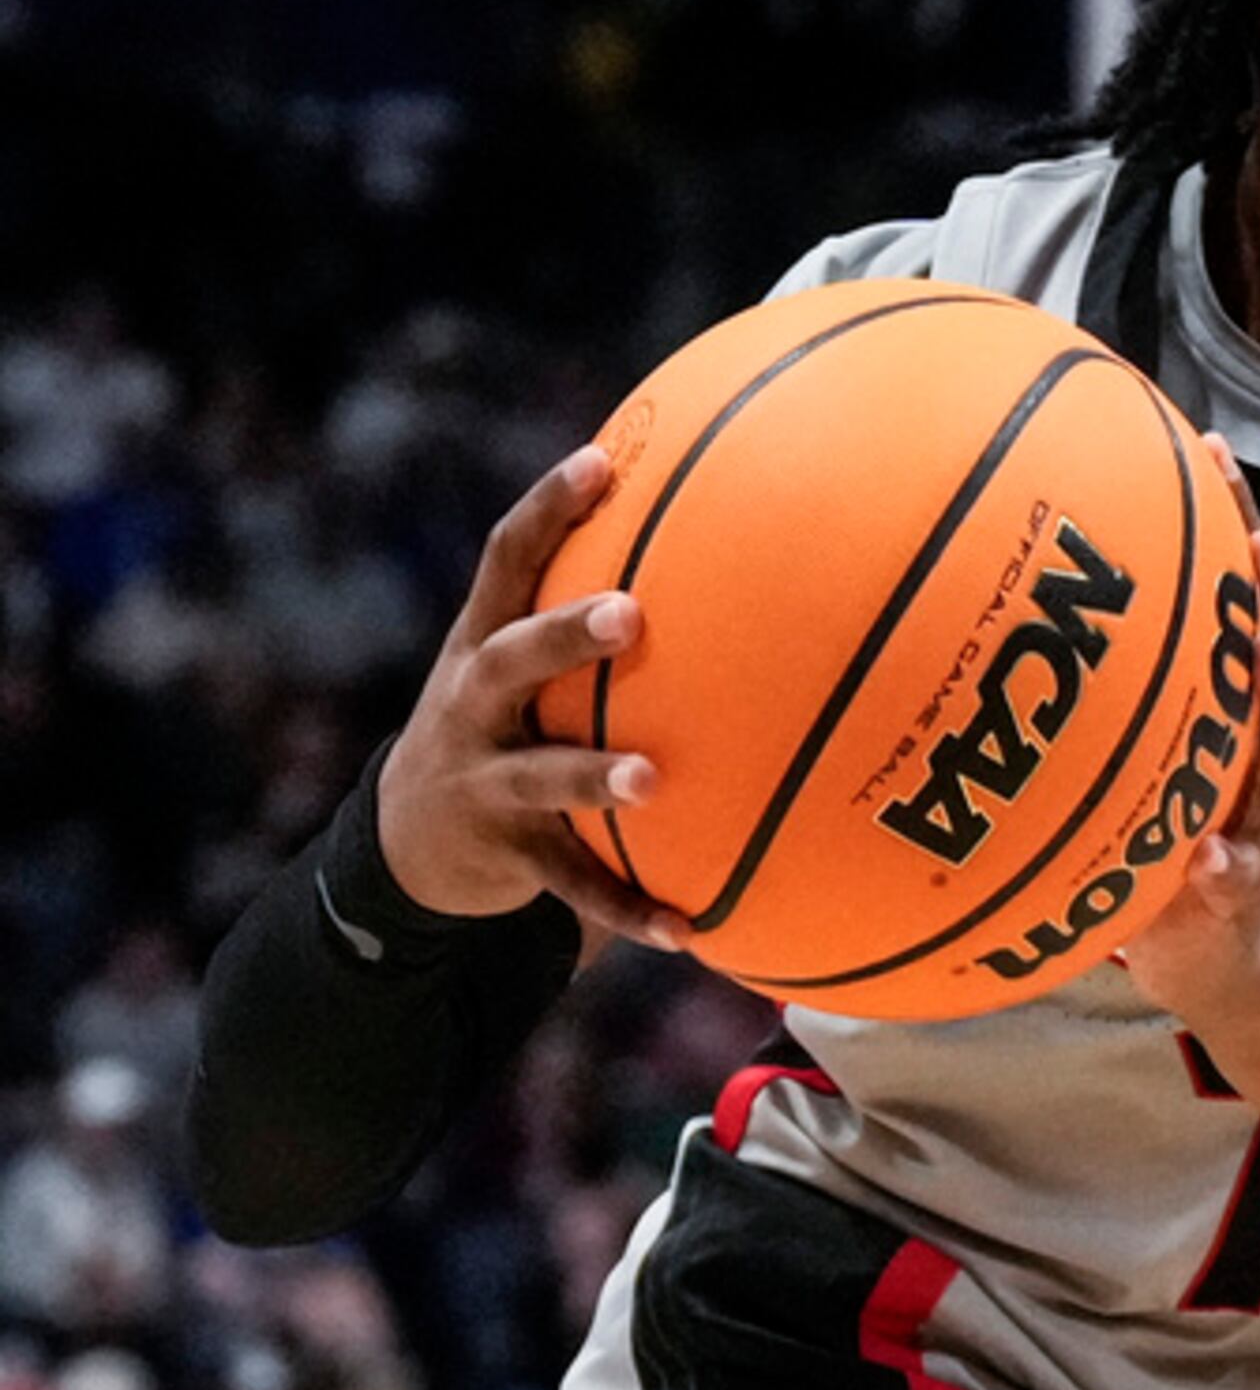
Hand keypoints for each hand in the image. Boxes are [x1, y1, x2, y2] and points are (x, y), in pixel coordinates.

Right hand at [373, 445, 685, 945]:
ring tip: (652, 779)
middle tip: (628, 614)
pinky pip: (573, 884)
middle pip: (507, 659)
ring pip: (536, 776)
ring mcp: (483, 781)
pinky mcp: (504, 854)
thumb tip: (722, 525)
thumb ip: (591, 603)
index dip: (547, 508)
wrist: (408, 841)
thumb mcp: (520, 660)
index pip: (508, 559)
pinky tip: (688, 929)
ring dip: (592, 777)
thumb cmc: (502, 723)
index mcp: (483, 644)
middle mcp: (472, 706)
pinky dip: (628, 907)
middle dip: (562, 636)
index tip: (600, 461)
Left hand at [1122, 438, 1259, 1025]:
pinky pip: (1242, 873)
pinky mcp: (1246, 889)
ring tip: (1258, 656)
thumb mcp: (1132, 746)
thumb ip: (1100, 681)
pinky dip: (1227, 863)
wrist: (1209, 954)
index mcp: (1246, 700)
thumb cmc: (1157, 829)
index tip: (1208, 449)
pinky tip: (1205, 856)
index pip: (1256, 593)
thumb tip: (991, 589)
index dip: (1243, 520)